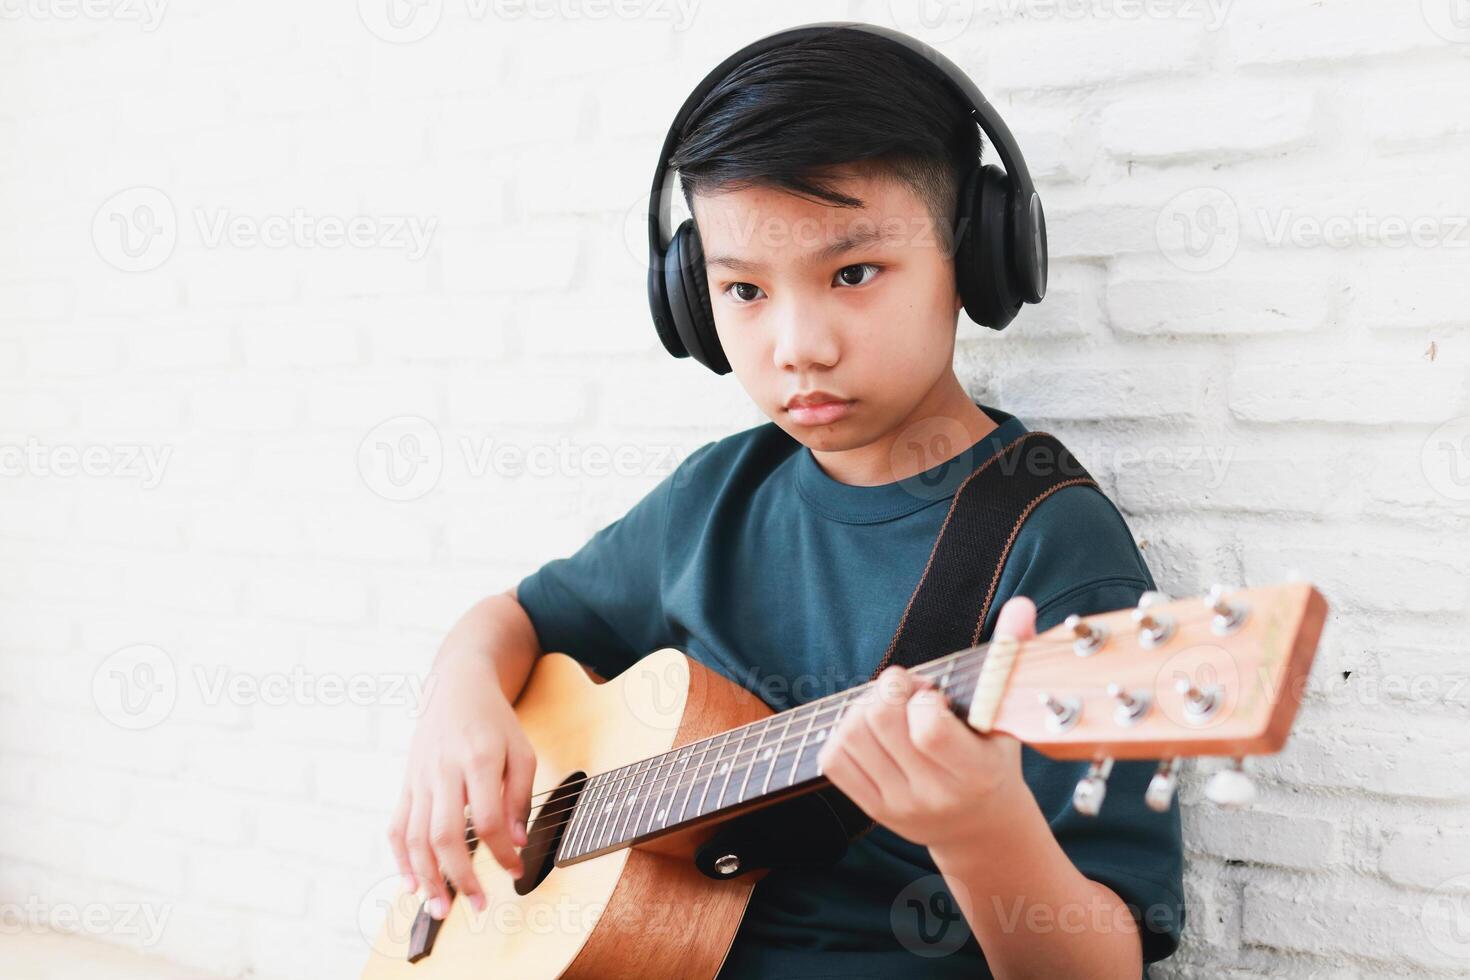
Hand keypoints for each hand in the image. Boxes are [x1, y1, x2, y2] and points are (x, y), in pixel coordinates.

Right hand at [386, 643, 536, 918]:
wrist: (456, 687)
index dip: (502, 851)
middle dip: (460, 877)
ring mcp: (419, 779)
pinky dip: (400, 860)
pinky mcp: (406, 784)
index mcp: (478, 758)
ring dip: (426, 879)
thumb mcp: (521, 749)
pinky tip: (411, 885)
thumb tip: (517, 841)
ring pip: (415, 837)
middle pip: (445, 834)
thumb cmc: (494, 721)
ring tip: (441, 909)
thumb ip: (519, 795)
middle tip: (479, 906)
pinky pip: (397, 827)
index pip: (486, 818)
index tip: (515, 871)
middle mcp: (443, 770)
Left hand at [816, 596, 1038, 849]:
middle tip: (907, 690)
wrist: (981, 828)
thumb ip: (1010, 658)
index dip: (922, 697)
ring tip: (890, 707)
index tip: (933, 693)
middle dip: (889, 690)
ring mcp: (898, 806)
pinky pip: (834, 759)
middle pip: (880, 722)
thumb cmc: (994, 758)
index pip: (929, 729)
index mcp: (975, 773)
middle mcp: (934, 795)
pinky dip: (845, 732)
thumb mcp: (1007, 715)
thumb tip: (1021, 605)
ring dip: (865, 707)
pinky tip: (873, 730)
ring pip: (852, 735)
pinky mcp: (872, 810)